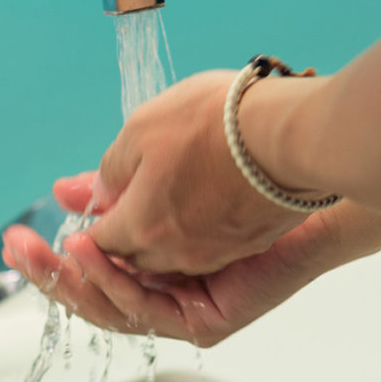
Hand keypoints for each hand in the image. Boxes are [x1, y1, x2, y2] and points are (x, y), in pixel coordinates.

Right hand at [1, 201, 366, 346]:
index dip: (53, 258)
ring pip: (114, 309)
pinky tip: (91, 251)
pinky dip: (114, 282)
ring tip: (49, 250)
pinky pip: (147, 309)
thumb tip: (65, 191)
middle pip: (95, 295)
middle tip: (12, 249)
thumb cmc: (237, 169)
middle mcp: (168, 290)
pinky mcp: (207, 322)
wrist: (297, 177)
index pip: (93, 272)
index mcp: (155, 261)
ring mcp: (188, 309)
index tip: (17, 236)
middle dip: (49, 273)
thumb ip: (114, 188)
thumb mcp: (161, 173)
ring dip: (72, 279)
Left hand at [80, 70, 317, 274]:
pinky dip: (194, 228)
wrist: (294, 133)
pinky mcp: (250, 242)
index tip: (86, 207)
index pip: (98, 244)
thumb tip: (92, 196)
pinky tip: (198, 197)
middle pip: (133, 257)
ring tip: (158, 197)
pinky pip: (208, 246)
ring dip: (157, 233)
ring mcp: (218, 253)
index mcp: (142, 229)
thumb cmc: (217, 124)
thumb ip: (111, 170)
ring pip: (171, 255)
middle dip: (116, 235)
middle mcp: (177, 254)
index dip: (88, 226)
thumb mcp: (143, 128)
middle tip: (112, 204)